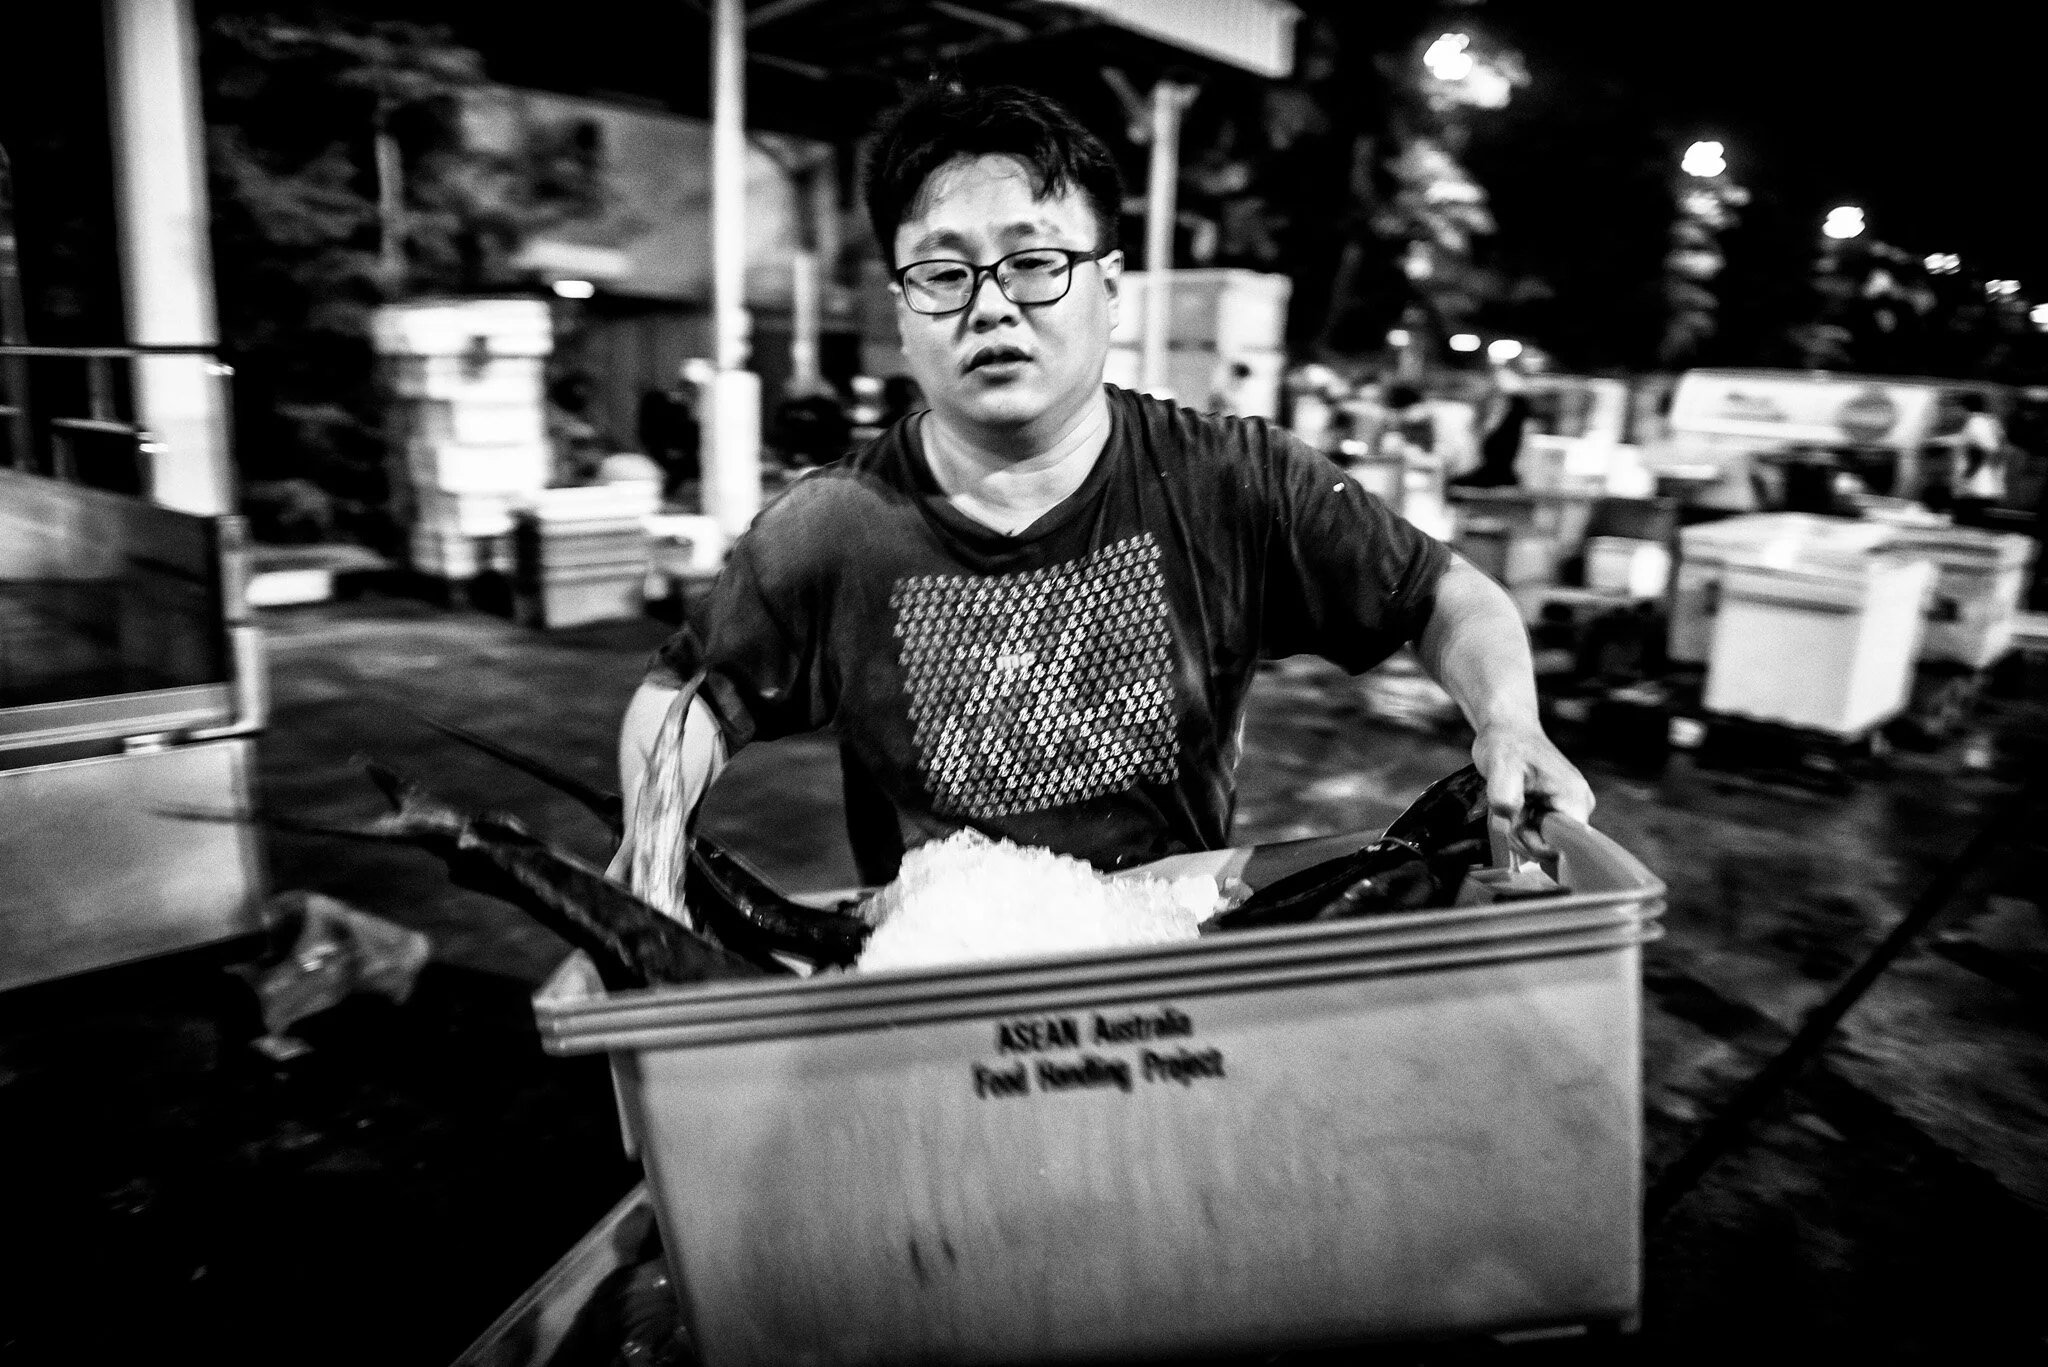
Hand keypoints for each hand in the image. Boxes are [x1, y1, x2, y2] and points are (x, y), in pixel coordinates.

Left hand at [1470, 724, 1594, 853]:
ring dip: (1521, 829)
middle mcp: (1580, 805)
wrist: (1508, 728)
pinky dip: (1523, 824)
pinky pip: (1541, 831)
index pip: (1562, 847)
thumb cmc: (1507, 743)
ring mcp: (1571, 807)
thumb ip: (1504, 797)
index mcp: (1574, 798)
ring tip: (1513, 803)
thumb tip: (1507, 824)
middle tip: (1510, 809)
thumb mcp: (1500, 768)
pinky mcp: (1559, 807)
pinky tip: (1517, 806)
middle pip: (1551, 846)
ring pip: (1544, 840)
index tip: (1516, 823)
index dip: (1533, 843)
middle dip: (1523, 835)